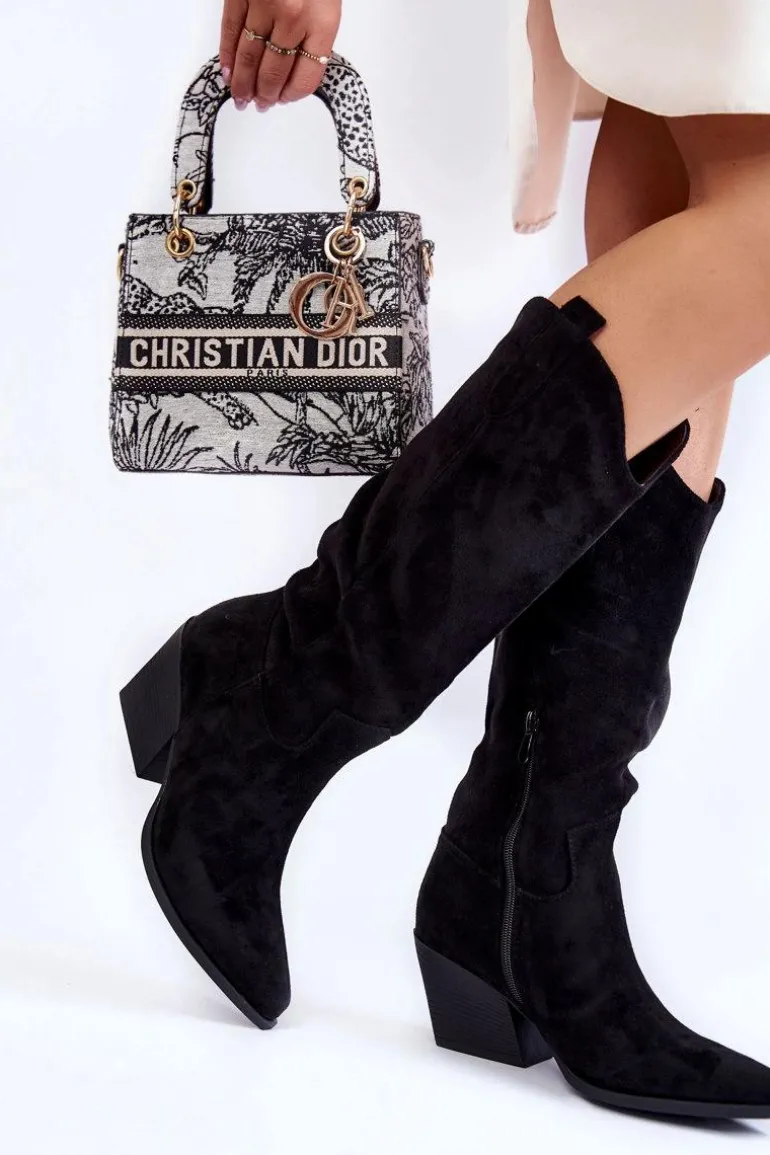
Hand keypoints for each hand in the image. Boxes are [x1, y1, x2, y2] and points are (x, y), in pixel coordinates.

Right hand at [220, 0, 341, 110]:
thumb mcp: (327, 2)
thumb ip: (314, 34)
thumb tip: (292, 73)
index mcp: (323, 22)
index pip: (305, 78)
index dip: (291, 95)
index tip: (283, 99)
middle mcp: (293, 17)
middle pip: (274, 72)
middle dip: (265, 94)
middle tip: (259, 104)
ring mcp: (264, 5)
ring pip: (250, 57)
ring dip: (243, 83)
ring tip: (241, 98)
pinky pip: (231, 31)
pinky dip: (227, 56)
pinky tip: (228, 72)